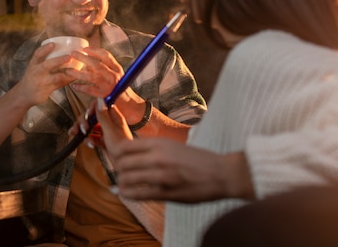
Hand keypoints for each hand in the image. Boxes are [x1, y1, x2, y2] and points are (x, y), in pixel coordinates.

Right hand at [16, 41, 78, 105]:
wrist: (24, 94)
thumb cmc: (33, 77)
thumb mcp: (34, 67)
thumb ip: (44, 59)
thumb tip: (59, 47)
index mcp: (33, 64)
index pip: (37, 54)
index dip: (45, 48)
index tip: (53, 44)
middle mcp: (36, 72)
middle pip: (47, 65)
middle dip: (58, 60)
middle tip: (69, 57)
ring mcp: (42, 82)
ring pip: (56, 77)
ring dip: (67, 73)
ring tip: (76, 70)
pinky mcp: (46, 90)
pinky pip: (59, 85)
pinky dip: (68, 81)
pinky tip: (75, 77)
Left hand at [66, 47, 146, 124]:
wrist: (130, 106)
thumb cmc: (120, 90)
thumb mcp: (116, 76)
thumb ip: (104, 70)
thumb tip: (88, 64)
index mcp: (117, 69)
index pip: (106, 56)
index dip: (95, 51)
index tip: (85, 48)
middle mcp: (114, 76)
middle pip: (97, 64)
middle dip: (83, 58)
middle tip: (73, 54)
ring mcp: (109, 86)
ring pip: (92, 76)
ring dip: (79, 73)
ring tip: (68, 71)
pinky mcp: (104, 96)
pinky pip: (90, 90)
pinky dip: (81, 87)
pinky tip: (73, 86)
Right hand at [69, 98, 133, 150]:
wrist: (125, 164)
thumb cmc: (122, 148)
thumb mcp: (110, 130)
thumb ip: (103, 116)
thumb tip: (100, 99)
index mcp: (114, 117)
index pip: (100, 105)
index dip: (92, 108)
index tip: (88, 115)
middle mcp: (109, 123)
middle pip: (92, 116)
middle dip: (84, 121)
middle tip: (83, 128)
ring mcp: (106, 132)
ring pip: (90, 126)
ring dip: (84, 130)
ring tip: (81, 135)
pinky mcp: (103, 141)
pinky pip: (92, 137)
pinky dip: (89, 140)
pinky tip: (91, 145)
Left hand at [106, 138, 255, 202]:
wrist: (221, 173)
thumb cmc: (198, 160)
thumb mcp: (173, 146)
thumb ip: (154, 149)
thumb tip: (132, 152)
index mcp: (159, 144)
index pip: (125, 147)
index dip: (116, 154)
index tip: (118, 159)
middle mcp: (158, 157)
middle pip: (122, 163)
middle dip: (118, 170)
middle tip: (120, 173)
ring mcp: (161, 176)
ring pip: (127, 179)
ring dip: (122, 183)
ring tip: (123, 185)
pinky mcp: (166, 193)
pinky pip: (138, 194)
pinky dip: (128, 194)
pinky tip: (126, 194)